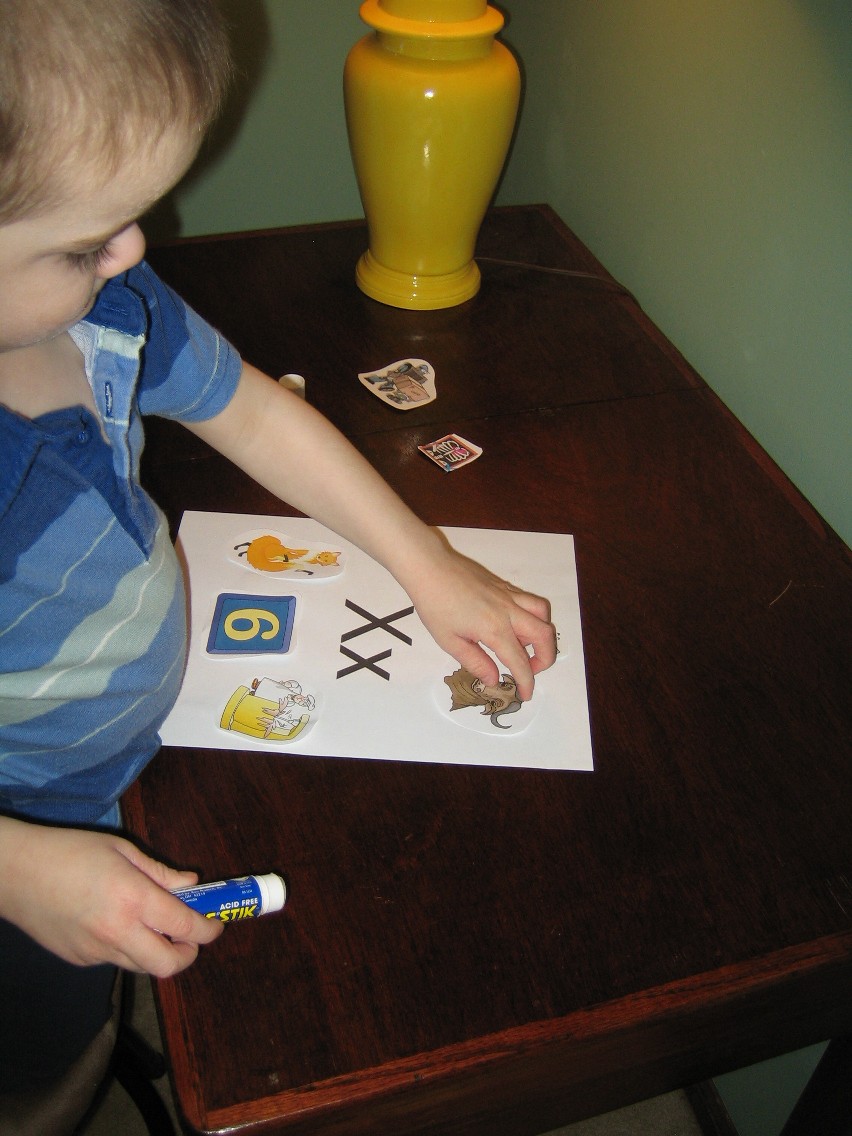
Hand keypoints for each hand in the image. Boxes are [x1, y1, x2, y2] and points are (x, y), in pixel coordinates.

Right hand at [0, 819, 221, 975]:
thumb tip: (192, 883)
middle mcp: (118, 932)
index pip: (185, 928)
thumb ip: (161, 872)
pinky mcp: (80, 960)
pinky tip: (118, 924)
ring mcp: (97, 951)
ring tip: (156, 926)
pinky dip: (129, 948)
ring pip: (143, 967)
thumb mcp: (121, 850)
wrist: (15, 873)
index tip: (216, 924)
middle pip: (169, 965)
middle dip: (188, 954)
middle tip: (190, 935)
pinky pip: (116, 960)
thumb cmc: (69, 851)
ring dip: (158, 953)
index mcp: (133, 899)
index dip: (209, 930)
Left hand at [404, 536, 556, 701]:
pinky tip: (513, 624)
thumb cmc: (435, 605)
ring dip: (542, 634)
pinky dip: (532, 616)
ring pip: (543, 614)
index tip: (524, 694)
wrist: (430, 568)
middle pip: (544, 636)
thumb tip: (493, 680)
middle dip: (545, 659)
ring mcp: (510, 596)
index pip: (520, 662)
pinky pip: (530, 602)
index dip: (526, 682)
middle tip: (529, 669)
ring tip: (524, 645)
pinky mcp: (505, 586)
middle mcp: (509, 612)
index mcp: (494, 630)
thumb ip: (475, 662)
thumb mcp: (450, 641)